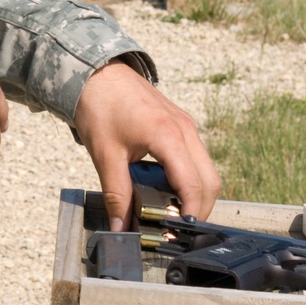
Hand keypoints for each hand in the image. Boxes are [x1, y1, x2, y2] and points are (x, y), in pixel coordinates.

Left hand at [72, 60, 219, 230]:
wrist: (95, 70)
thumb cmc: (99, 105)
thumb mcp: (105, 154)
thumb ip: (116, 193)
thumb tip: (120, 227)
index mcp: (168, 135)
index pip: (193, 185)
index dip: (190, 214)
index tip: (179, 235)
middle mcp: (185, 129)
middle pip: (210, 180)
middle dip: (200, 209)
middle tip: (178, 230)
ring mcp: (185, 124)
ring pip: (206, 169)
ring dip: (196, 193)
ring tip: (173, 213)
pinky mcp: (179, 122)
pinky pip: (196, 156)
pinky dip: (190, 177)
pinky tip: (168, 189)